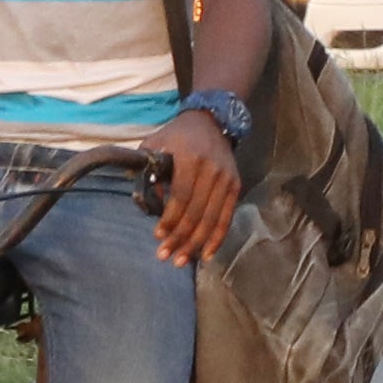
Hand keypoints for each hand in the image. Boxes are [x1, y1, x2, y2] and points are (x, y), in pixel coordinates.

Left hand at [152, 115, 244, 267]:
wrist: (211, 121)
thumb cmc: (177, 136)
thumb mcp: (155, 145)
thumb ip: (148, 170)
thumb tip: (147, 202)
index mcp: (191, 159)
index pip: (181, 196)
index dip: (170, 219)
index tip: (157, 236)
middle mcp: (212, 170)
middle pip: (196, 212)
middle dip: (180, 238)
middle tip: (165, 256)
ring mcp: (226, 179)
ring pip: (211, 219)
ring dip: (195, 244)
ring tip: (181, 261)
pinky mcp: (235, 186)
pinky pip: (226, 217)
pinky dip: (217, 238)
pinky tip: (205, 255)